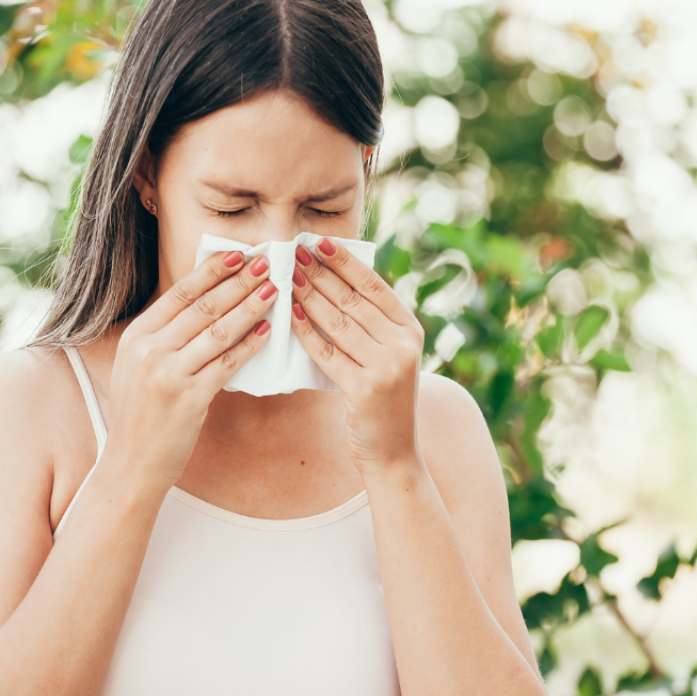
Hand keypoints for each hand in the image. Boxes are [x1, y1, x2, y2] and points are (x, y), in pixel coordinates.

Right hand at [105, 250, 276, 490]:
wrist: (131, 463)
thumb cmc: (140, 415)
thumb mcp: (136, 366)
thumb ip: (162, 336)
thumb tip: (203, 303)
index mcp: (137, 336)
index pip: (180, 293)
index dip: (212, 270)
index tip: (238, 254)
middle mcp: (150, 351)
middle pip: (203, 306)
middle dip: (238, 281)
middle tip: (266, 263)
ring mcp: (169, 374)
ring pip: (219, 331)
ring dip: (250, 306)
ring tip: (274, 289)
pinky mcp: (190, 399)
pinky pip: (228, 364)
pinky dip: (250, 344)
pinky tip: (268, 330)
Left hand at [288, 236, 426, 473]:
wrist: (394, 451)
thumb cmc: (383, 399)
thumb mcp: (388, 356)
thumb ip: (371, 324)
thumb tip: (332, 282)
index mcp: (410, 329)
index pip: (373, 285)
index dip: (344, 262)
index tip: (318, 242)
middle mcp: (403, 344)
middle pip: (353, 300)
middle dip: (319, 274)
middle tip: (292, 253)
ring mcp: (387, 367)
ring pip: (338, 323)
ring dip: (308, 297)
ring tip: (286, 277)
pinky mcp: (365, 389)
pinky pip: (327, 353)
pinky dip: (306, 333)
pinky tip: (289, 316)